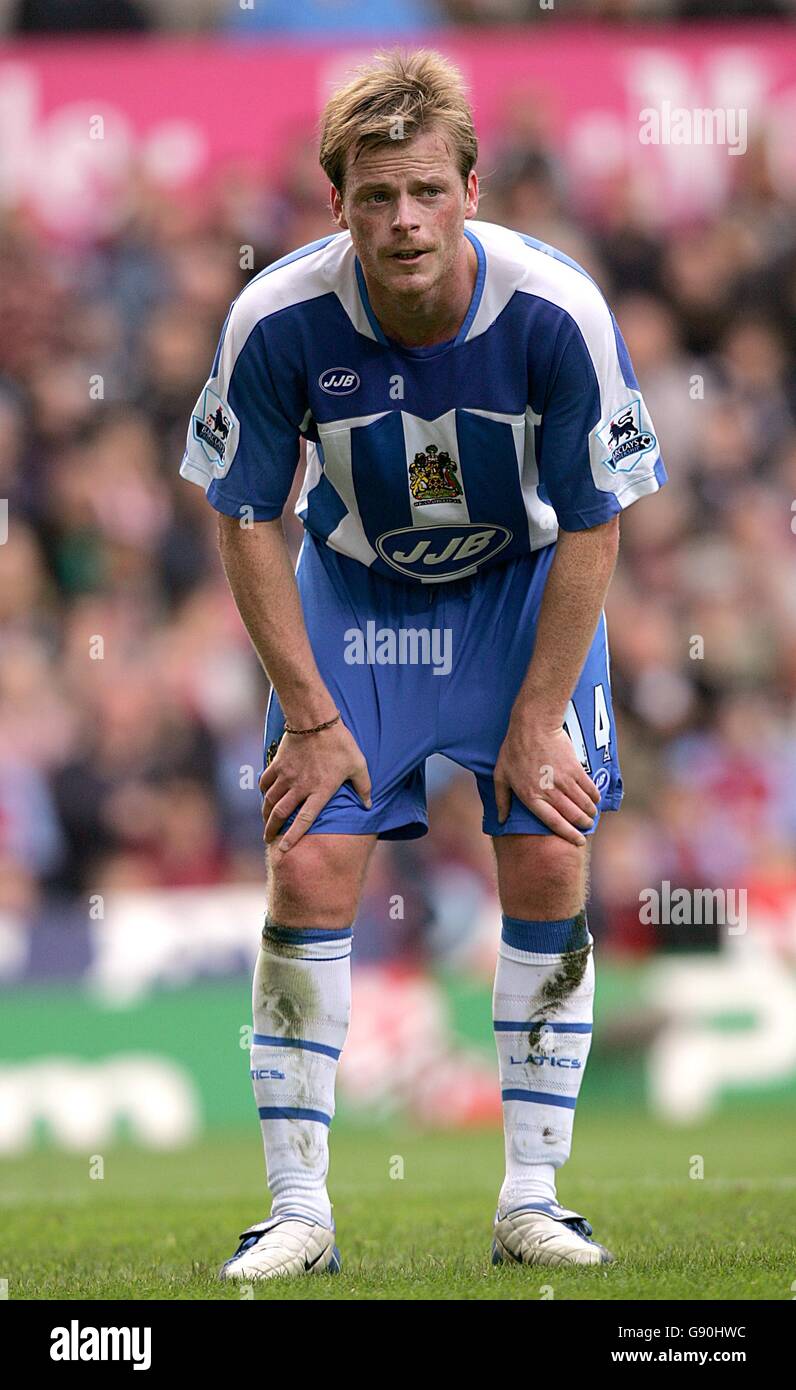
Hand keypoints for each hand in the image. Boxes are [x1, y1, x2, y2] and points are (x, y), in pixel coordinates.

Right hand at [259, 719, 371, 851]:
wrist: (315, 720)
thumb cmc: (340, 743)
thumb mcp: (358, 765)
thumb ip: (364, 787)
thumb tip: (370, 805)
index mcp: (320, 792)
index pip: (305, 820)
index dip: (293, 836)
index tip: (284, 849)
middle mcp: (300, 787)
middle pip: (281, 814)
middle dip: (272, 830)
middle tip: (268, 839)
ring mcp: (286, 776)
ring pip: (270, 801)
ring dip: (266, 814)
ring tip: (266, 821)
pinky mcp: (278, 764)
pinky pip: (266, 782)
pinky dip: (263, 791)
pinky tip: (264, 796)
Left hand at [493, 713, 600, 846]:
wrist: (533, 726)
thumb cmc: (514, 750)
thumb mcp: (500, 776)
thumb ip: (502, 800)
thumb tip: (501, 819)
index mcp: (531, 797)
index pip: (553, 822)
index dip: (568, 834)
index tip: (578, 841)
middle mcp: (549, 791)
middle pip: (572, 815)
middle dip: (582, 824)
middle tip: (586, 827)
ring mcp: (564, 780)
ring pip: (583, 803)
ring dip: (590, 812)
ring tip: (591, 815)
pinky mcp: (575, 768)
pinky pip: (589, 787)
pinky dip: (594, 796)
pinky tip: (594, 799)